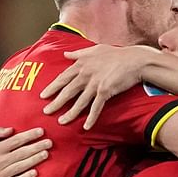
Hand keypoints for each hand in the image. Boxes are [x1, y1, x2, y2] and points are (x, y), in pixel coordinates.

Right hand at [0, 126, 52, 176]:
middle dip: (37, 146)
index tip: (41, 131)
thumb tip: (10, 130)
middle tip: (50, 142)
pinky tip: (35, 172)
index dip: (29, 135)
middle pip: (21, 152)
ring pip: (20, 166)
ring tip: (46, 154)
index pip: (15, 140)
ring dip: (34, 159)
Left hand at [40, 45, 157, 128]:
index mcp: (81, 64)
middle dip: (56, 102)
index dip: (52, 87)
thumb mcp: (95, 49)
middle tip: (46, 111)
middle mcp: (85, 74)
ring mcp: (94, 84)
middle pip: (67, 91)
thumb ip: (78, 53)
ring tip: (61, 121)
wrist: (134, 60)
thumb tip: (65, 54)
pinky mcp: (104, 91)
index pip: (63, 77)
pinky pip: (95, 108)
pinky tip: (85, 127)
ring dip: (70, 113)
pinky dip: (90, 118)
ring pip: (79, 102)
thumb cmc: (116, 54)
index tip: (43, 95)